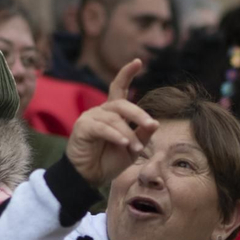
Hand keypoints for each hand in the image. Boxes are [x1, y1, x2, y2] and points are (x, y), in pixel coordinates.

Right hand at [64, 59, 157, 184]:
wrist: (89, 177)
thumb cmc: (109, 161)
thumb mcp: (132, 148)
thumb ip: (142, 135)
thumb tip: (156, 122)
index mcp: (113, 113)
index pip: (119, 88)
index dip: (127, 74)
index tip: (138, 62)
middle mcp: (101, 111)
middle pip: (122, 104)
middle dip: (138, 114)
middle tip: (150, 126)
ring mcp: (90, 118)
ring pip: (114, 119)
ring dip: (128, 134)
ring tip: (135, 148)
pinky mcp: (83, 127)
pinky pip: (102, 128)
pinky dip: (115, 135)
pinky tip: (124, 144)